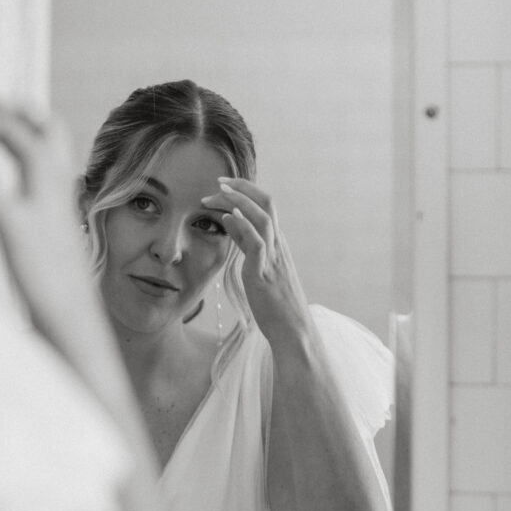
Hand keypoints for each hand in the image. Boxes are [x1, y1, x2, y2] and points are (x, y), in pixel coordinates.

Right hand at [0, 99, 90, 329]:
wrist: (69, 316)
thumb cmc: (42, 273)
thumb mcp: (6, 224)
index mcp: (48, 178)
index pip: (17, 132)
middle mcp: (59, 185)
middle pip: (47, 130)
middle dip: (19, 111)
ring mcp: (60, 204)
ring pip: (51, 152)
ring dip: (28, 133)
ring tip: (1, 127)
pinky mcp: (56, 224)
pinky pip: (46, 177)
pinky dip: (28, 162)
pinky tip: (14, 177)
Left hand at [201, 176, 310, 345]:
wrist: (292, 329)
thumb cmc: (274, 301)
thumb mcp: (256, 263)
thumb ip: (244, 242)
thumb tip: (228, 219)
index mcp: (277, 242)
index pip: (264, 206)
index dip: (245, 191)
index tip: (222, 185)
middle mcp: (278, 245)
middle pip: (267, 203)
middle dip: (243, 187)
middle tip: (218, 181)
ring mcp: (274, 257)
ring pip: (263, 218)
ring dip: (240, 201)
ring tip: (218, 193)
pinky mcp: (265, 273)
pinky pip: (257, 243)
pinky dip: (245, 227)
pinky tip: (229, 217)